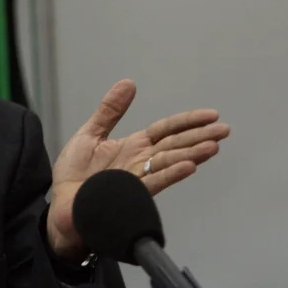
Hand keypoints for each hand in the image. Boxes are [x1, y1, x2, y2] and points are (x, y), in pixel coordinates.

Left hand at [45, 80, 229, 260]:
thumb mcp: (90, 134)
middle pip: (175, 145)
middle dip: (199, 137)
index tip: (211, 115)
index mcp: (134, 146)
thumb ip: (110, 111)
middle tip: (224, 130)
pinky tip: (188, 166)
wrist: (63, 204)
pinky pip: (153, 181)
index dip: (188, 122)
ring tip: (212, 146)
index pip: (166, 130)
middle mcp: (140, 161)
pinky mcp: (129, 192)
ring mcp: (137, 177)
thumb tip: (128, 83)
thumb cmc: (75, 174)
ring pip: (169, 163)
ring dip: (191, 154)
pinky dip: (171, 173)